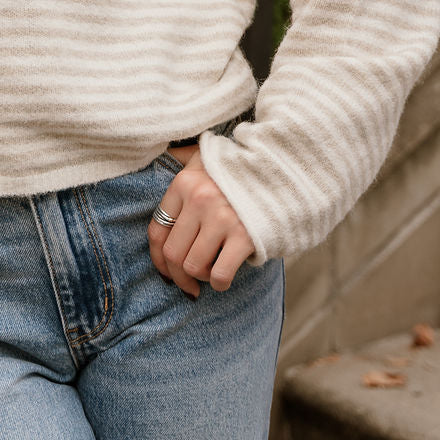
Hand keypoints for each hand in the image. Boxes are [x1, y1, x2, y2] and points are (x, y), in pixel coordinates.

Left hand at [148, 146, 253, 297]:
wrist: (282, 174)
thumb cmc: (237, 170)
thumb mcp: (205, 156)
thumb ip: (182, 159)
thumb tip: (163, 156)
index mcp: (184, 183)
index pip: (157, 230)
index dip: (158, 259)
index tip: (167, 271)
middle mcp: (199, 199)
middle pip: (173, 253)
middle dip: (178, 276)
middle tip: (188, 283)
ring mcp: (221, 218)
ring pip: (193, 266)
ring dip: (199, 278)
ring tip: (209, 274)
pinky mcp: (244, 236)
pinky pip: (220, 274)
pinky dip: (219, 283)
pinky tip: (223, 279)